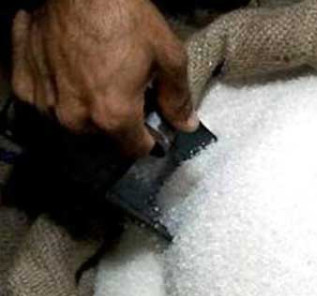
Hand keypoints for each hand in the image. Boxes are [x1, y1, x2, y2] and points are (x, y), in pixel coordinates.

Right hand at [11, 0, 198, 156]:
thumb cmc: (125, 17)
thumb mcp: (167, 55)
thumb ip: (177, 98)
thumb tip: (185, 125)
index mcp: (113, 115)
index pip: (135, 150)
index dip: (148, 139)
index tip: (151, 125)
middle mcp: (76, 117)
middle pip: (103, 137)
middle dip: (116, 122)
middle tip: (124, 93)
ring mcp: (45, 102)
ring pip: (73, 121)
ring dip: (86, 108)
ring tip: (96, 79)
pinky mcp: (24, 84)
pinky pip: (45, 101)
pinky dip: (58, 90)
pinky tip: (69, 70)